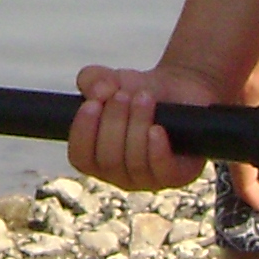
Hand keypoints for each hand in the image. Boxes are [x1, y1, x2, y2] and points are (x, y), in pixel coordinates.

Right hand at [68, 61, 220, 192]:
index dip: (83, 133)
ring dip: (137, 125)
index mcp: (97, 158)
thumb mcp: (109, 80)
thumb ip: (91, 79)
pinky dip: (156, 149)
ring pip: (135, 162)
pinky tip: (157, 129)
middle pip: (108, 159)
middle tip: (123, 94)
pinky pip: (162, 171)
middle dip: (114, 122)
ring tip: (144, 97)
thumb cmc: (138, 91)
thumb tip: (98, 91)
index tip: (92, 103)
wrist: (178, 88)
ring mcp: (147, 178)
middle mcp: (119, 174)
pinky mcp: (176, 175)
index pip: (81, 158)